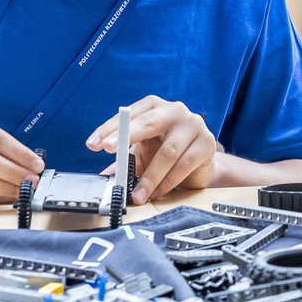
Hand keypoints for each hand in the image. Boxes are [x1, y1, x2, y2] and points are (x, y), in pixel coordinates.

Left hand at [88, 95, 217, 202]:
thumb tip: (102, 177)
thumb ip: (123, 160)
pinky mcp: (207, 144)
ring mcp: (194, 125)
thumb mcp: (142, 153)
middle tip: (109, 150)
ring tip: (137, 195)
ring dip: (149, 177)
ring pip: (167, 151)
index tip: (94, 143)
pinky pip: (184, 165)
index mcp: (155, 106)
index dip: (110, 128)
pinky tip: (156, 192)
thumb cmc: (166, 153)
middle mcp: (175, 110)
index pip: (129, 114)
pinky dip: (167, 182)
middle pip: (148, 122)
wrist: (199, 165)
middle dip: (125, 136)